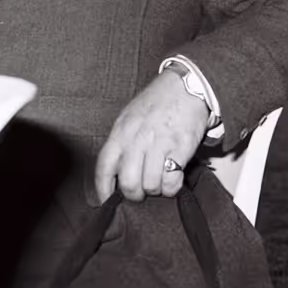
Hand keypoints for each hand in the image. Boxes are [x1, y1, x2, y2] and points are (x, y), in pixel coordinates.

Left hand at [94, 70, 208, 202]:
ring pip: (150, 185)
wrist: (185, 87)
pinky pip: (171, 181)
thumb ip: (122, 142)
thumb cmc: (156, 103)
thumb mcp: (130, 118)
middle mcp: (137, 138)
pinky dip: (171, 187)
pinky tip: (172, 178)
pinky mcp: (179, 148)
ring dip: (155, 189)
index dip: (103, 188)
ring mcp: (159, 143)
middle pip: (128, 182)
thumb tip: (115, 171)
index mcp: (121, 131)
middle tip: (141, 191)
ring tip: (159, 179)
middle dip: (134, 194)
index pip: (104, 166)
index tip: (106, 200)